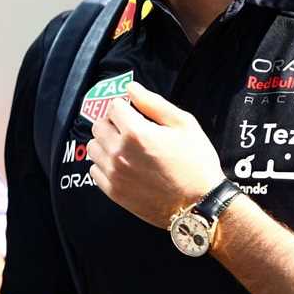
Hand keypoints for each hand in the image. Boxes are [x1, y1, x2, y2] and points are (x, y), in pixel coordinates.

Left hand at [84, 81, 224, 227]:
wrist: (200, 204)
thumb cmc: (196, 163)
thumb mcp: (184, 125)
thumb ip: (153, 103)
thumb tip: (131, 88)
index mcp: (136, 133)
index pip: (114, 106)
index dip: (126, 107)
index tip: (136, 114)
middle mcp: (119, 153)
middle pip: (99, 125)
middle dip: (113, 123)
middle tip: (131, 130)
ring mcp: (114, 174)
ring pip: (93, 147)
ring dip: (106, 143)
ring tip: (126, 148)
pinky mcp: (113, 192)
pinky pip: (95, 170)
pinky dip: (104, 165)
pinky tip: (123, 166)